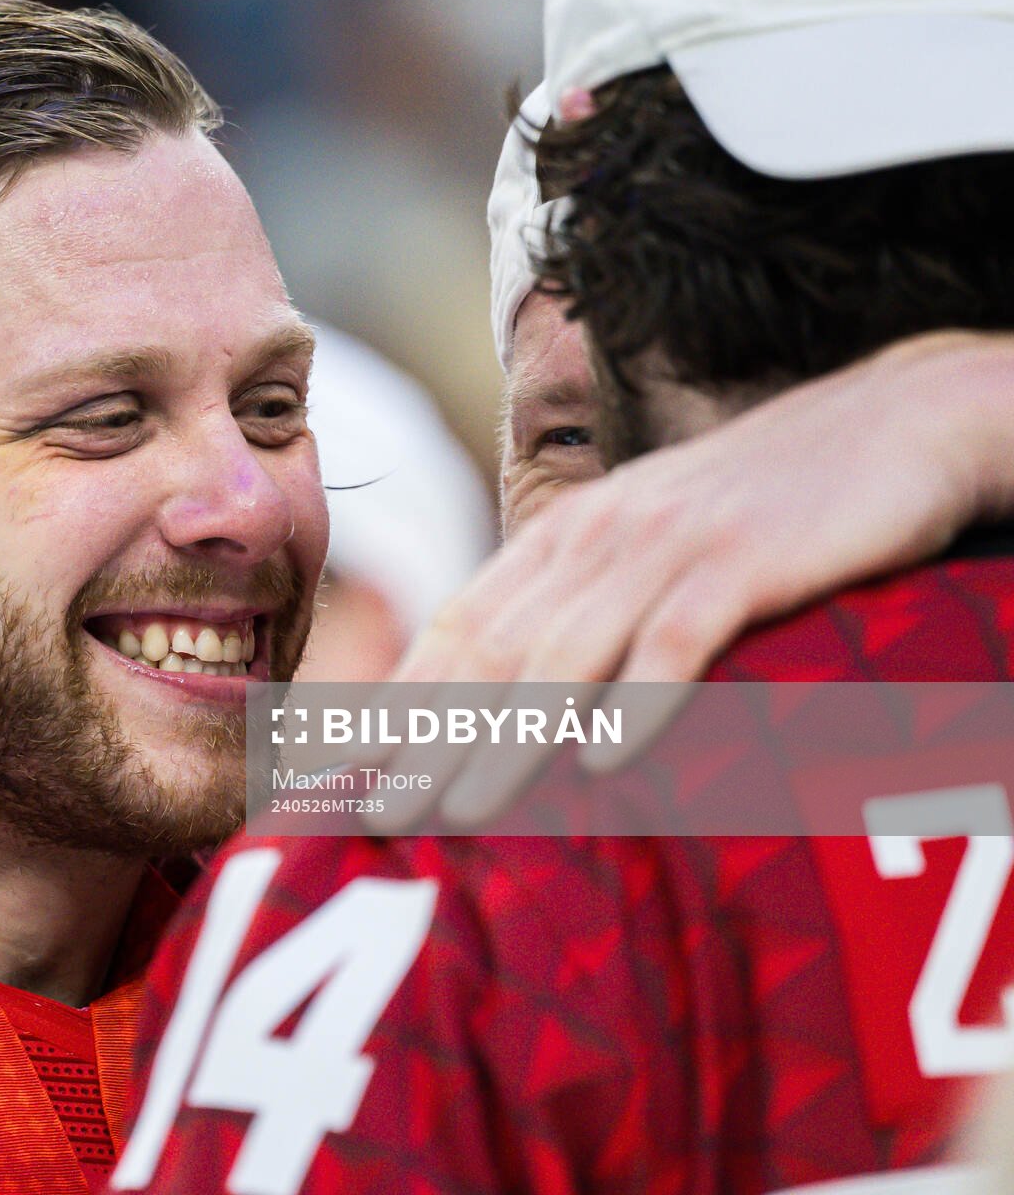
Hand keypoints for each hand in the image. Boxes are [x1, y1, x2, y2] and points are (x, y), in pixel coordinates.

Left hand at [374, 329, 1013, 826]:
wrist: (893, 419)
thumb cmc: (759, 501)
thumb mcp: (648, 541)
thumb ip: (581, 600)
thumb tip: (509, 688)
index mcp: (563, 538)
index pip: (455, 628)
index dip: (393, 702)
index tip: (341, 768)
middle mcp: (595, 540)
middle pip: (488, 653)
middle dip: (423, 739)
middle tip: (374, 814)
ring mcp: (668, 548)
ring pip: (564, 655)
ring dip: (505, 739)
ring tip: (458, 810)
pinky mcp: (747, 561)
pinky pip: (680, 637)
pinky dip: (641, 696)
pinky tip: (609, 758)